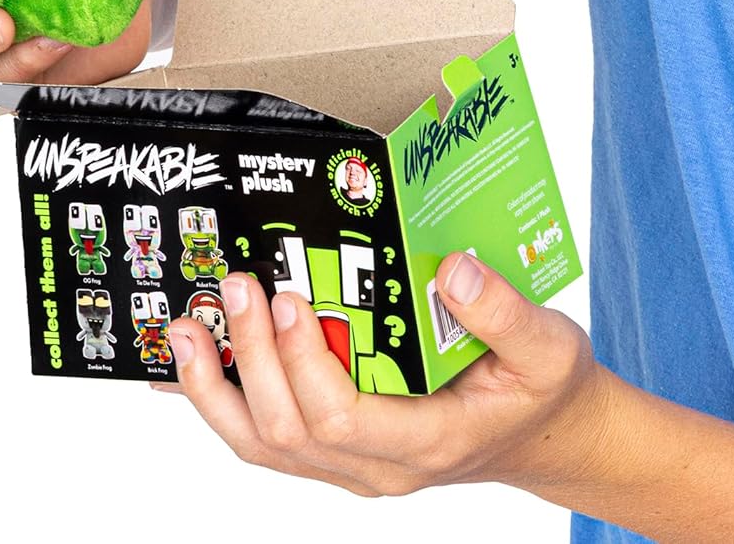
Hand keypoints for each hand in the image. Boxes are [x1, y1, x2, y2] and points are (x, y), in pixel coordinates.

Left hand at [160, 251, 620, 499]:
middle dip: (252, 357)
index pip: (342, 419)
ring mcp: (355, 464)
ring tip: (184, 331)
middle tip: (237, 285)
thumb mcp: (549, 345)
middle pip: (288, 432)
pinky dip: (227, 400)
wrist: (547, 433)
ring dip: (216, 390)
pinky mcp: (341, 447)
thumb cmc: (542, 389)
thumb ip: (504, 310)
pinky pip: (270, 436)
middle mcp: (380, 465)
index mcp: (427, 440)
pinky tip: (197, 364)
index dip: (305, 363)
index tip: (290, 299)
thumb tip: (455, 268)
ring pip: (265, 446)